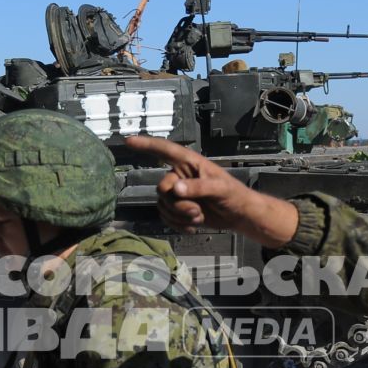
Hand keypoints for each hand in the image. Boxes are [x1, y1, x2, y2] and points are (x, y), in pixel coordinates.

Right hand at [124, 135, 301, 247]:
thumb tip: (176, 189)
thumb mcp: (220, 189)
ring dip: (179, 216)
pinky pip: (166, 217)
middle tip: (196, 212)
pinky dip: (178, 224)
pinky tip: (193, 226)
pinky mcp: (178, 209)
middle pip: (162, 188)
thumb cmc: (234, 195)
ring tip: (198, 218)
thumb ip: (198, 188)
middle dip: (177, 204)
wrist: (239, 216)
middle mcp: (180, 176)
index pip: (165, 150)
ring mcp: (178, 193)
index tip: (128, 141)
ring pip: (163, 205)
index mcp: (190, 163)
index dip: (146, 145)